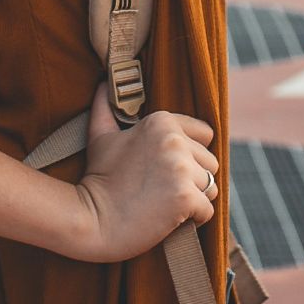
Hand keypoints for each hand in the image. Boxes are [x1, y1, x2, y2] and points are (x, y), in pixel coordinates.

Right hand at [66, 84, 218, 262]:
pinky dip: (194, 219)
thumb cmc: (98, 179)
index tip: (166, 168)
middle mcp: (175, 141)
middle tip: (162, 190)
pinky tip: (168, 218)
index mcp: (161, 122)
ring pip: (212, 187)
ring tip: (165, 203)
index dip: (190, 154)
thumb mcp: (101, 137)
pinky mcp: (185, 197)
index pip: (205, 134)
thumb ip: (106, 108)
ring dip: (194, 199)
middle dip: (193, 179)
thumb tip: (104, 84)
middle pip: (210, 163)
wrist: (90, 219)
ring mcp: (181, 169)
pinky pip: (207, 210)